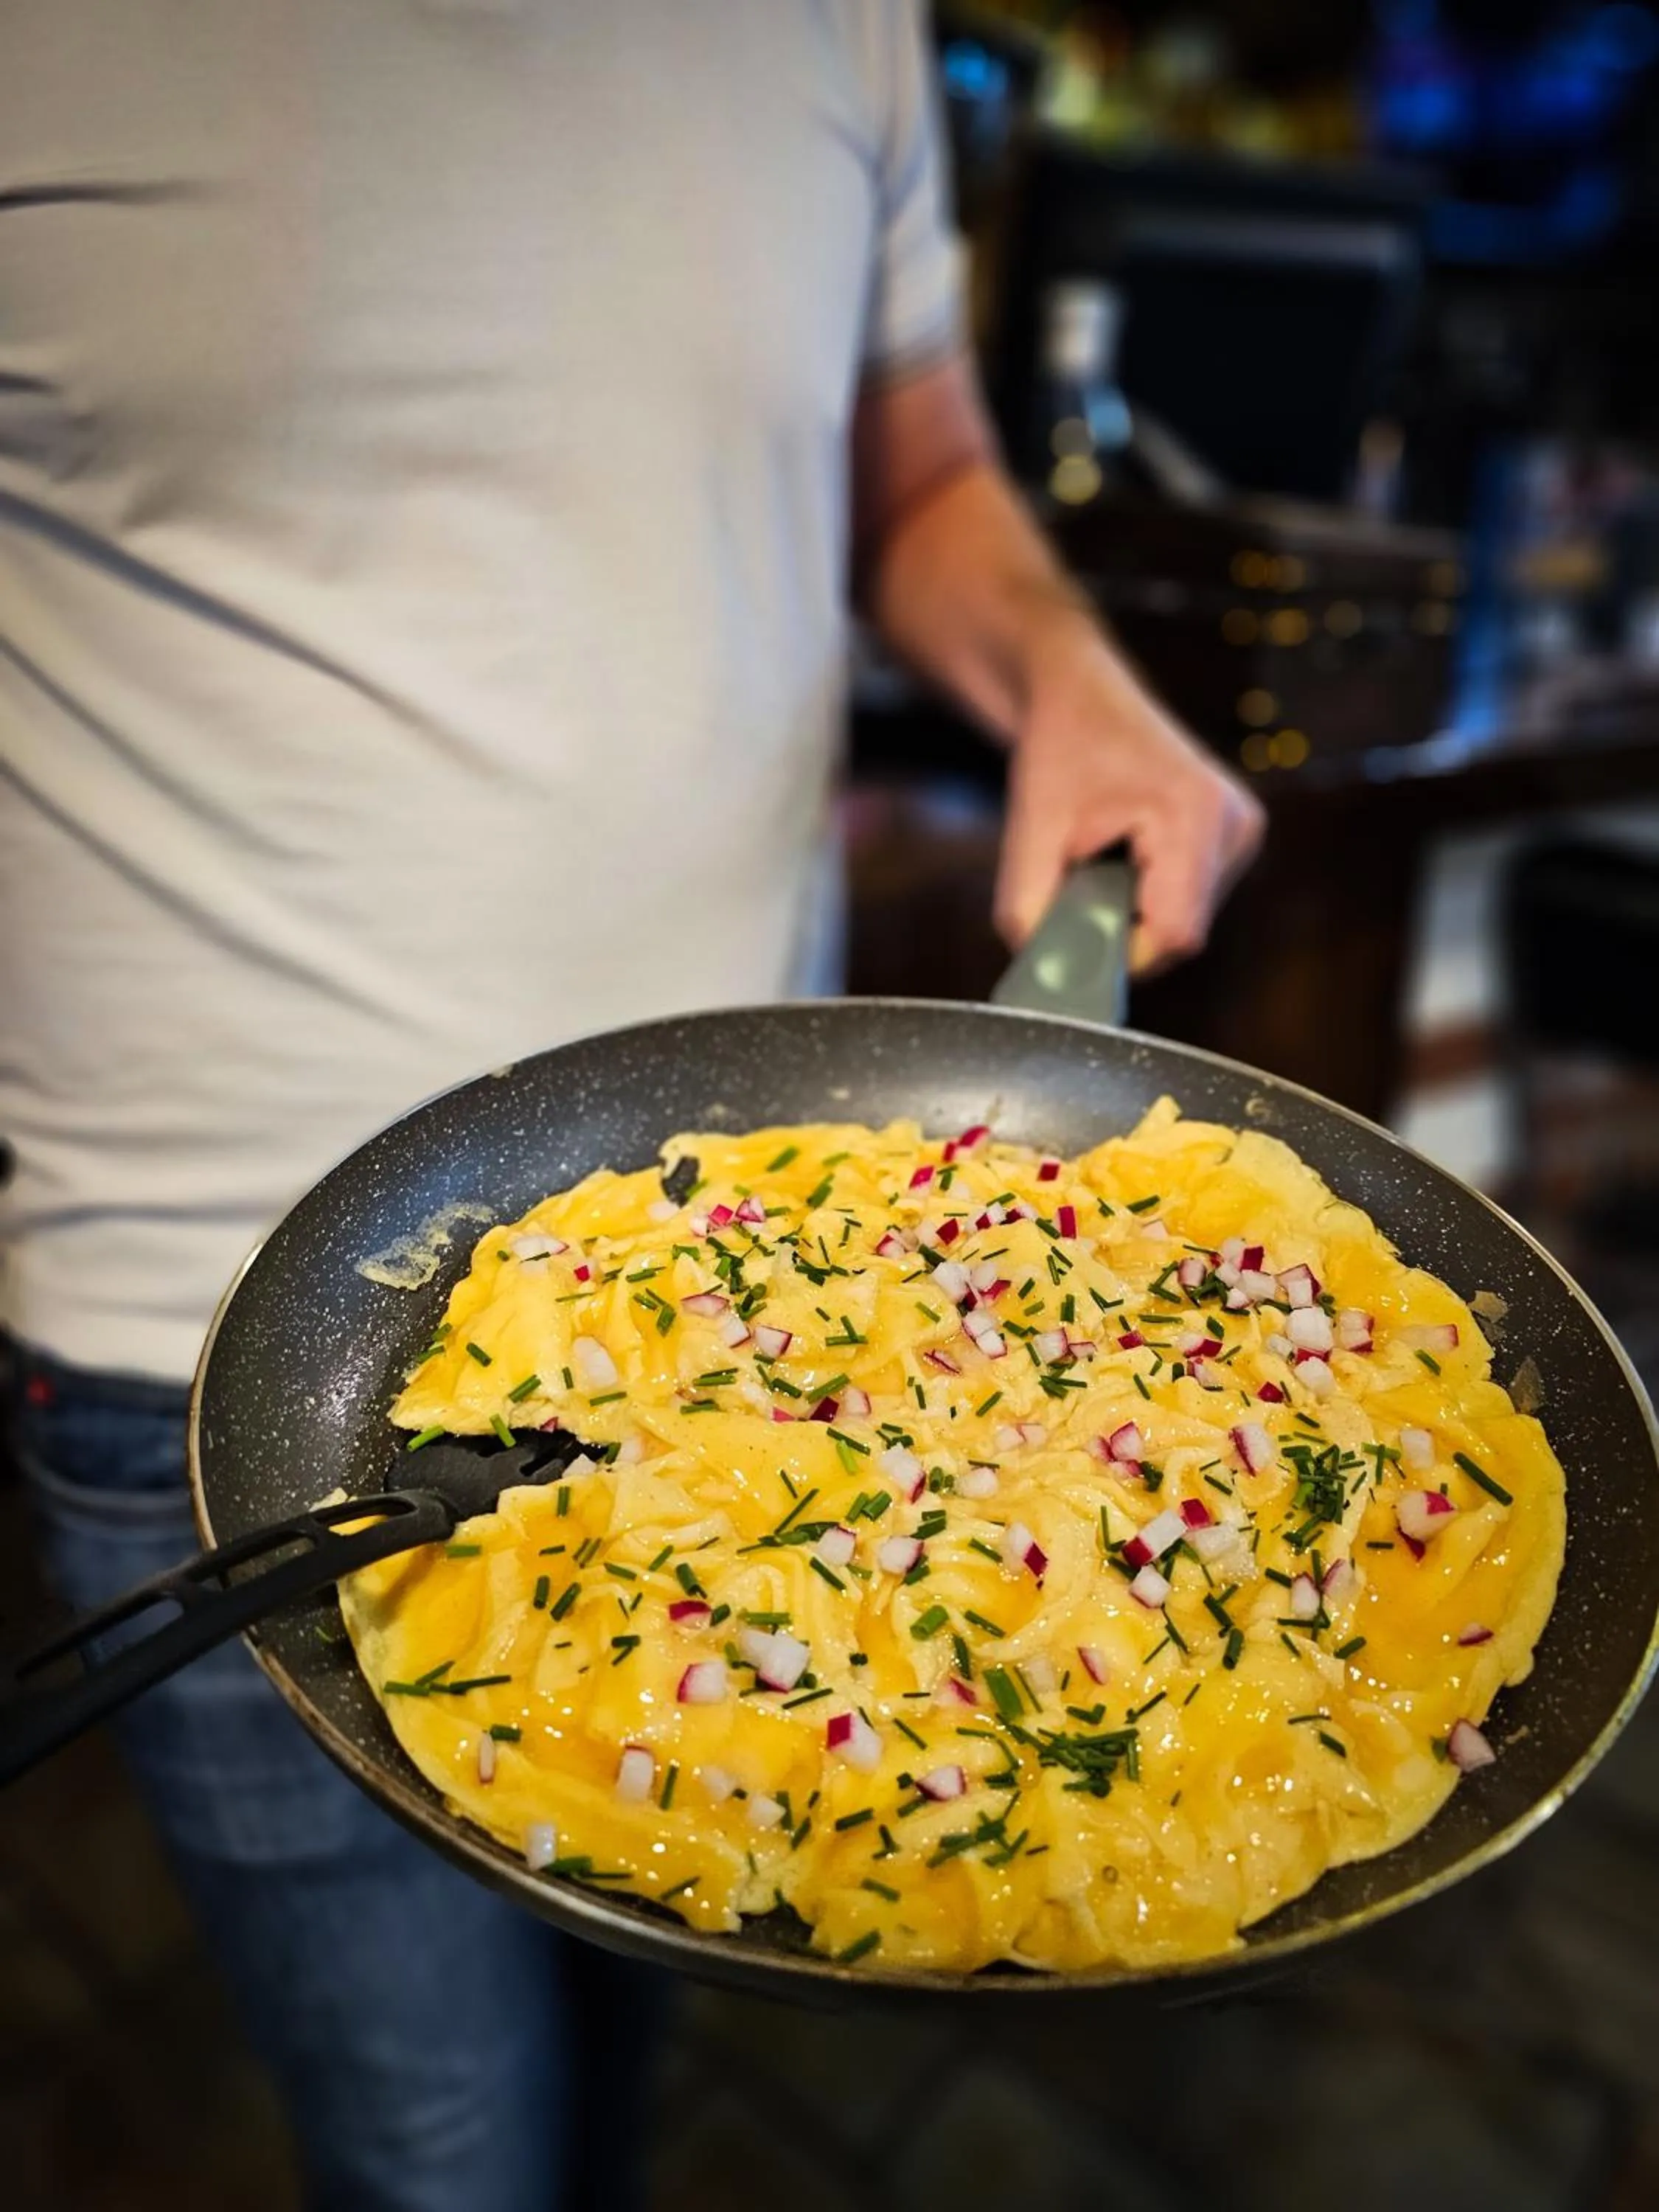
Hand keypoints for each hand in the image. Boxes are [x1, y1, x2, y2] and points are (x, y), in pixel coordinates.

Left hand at [994, 621, 1264, 972]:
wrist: (1080, 697)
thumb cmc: (1058, 750)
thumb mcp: (1029, 830)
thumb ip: (1029, 908)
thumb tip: (1043, 979)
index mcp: (1196, 814)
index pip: (1173, 935)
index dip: (1118, 954)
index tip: (1072, 932)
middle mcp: (1236, 826)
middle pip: (1178, 937)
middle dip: (1120, 930)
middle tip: (1077, 882)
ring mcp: (1241, 835)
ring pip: (1182, 926)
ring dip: (1132, 914)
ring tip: (1100, 857)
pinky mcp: (1233, 844)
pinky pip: (1187, 906)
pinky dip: (1145, 899)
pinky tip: (1123, 856)